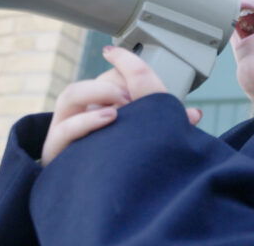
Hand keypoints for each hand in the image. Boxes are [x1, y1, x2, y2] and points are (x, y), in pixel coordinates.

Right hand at [39, 46, 202, 165]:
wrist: (87, 198)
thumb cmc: (115, 161)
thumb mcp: (141, 139)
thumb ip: (167, 126)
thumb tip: (196, 115)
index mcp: (98, 105)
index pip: (110, 74)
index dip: (122, 63)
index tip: (124, 56)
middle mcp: (79, 113)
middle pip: (92, 81)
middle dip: (112, 81)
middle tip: (133, 94)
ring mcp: (64, 129)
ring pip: (71, 95)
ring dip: (99, 92)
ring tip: (122, 104)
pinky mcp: (57, 150)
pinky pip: (66, 129)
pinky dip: (87, 121)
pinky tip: (109, 118)